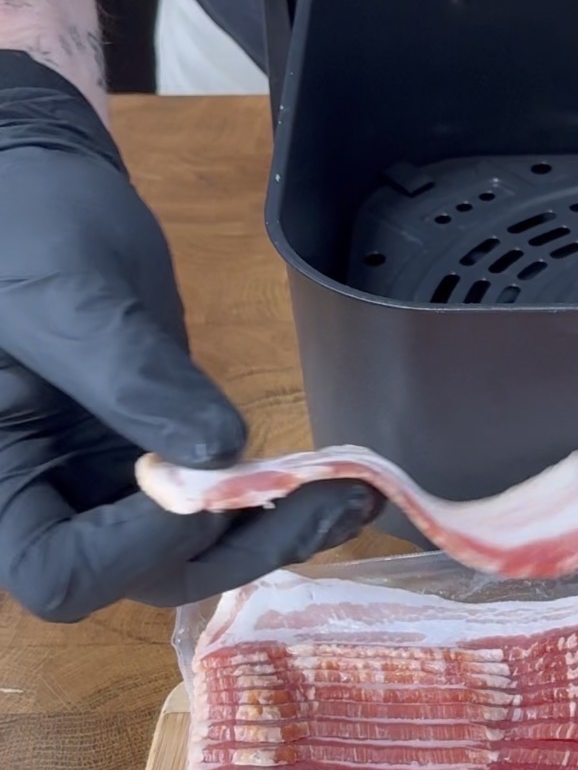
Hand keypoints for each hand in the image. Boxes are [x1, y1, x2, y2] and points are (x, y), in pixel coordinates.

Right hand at [0, 63, 380, 622]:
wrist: (37, 190)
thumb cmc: (18, 225)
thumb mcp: (63, 295)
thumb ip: (132, 377)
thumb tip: (219, 449)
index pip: (60, 573)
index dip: (136, 552)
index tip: (202, 490)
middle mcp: (49, 507)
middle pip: (144, 579)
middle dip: (238, 545)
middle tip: (324, 502)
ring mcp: (106, 497)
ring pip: (196, 559)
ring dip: (277, 535)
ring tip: (353, 496)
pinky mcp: (159, 475)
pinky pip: (219, 517)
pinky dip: (279, 509)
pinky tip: (339, 488)